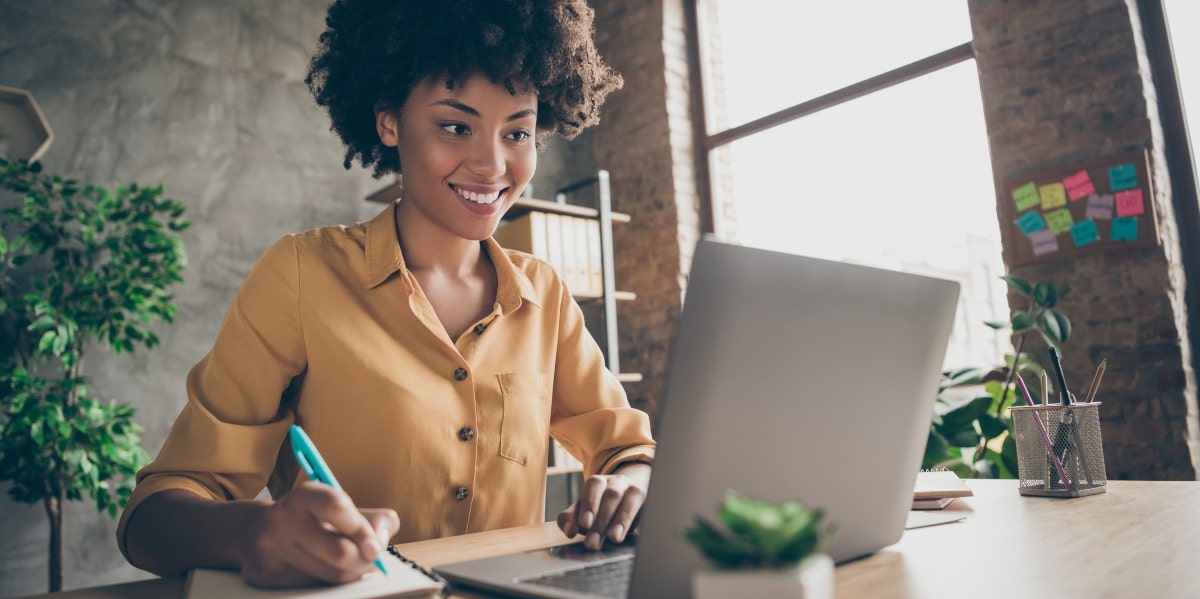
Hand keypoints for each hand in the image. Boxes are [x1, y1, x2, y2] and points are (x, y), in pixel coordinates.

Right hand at [238, 481, 398, 587]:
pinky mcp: (266, 573)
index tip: (376, 545)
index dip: (362, 529)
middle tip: (370, 558)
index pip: (337, 507)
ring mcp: (271, 548)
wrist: (256, 531)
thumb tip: (381, 540)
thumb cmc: (310, 518)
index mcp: (304, 496)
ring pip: (330, 574)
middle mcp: (283, 519)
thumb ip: (373, 518)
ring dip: (350, 572)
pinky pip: (313, 585)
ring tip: (351, 563)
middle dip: (363, 559)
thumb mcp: (339, 507)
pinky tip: (327, 568)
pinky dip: (329, 580)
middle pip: (339, 551)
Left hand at [557, 463, 650, 550]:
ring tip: (614, 538)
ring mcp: (635, 491)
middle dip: (602, 521)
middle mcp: (618, 483)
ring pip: (632, 499)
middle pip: (612, 496)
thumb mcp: (580, 512)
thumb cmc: (597, 508)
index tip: (585, 524)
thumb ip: (570, 520)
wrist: (624, 499)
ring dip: (622, 520)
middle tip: (593, 542)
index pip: (594, 486)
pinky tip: (638, 535)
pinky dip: (643, 522)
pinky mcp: (649, 503)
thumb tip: (570, 531)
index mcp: (598, 482)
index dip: (590, 504)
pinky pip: (648, 509)